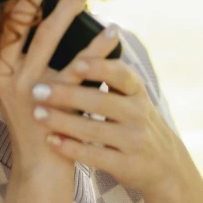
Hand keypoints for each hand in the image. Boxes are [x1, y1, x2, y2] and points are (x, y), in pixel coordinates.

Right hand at [0, 0, 119, 178]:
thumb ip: (3, 53)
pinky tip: (112, 32)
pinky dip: (98, 47)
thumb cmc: (29, 115)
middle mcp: (4, 75)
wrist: (40, 164)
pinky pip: (79, 68)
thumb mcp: (6, 84)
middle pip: (15, 23)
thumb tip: (7, 8)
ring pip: (45, 40)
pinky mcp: (56, 103)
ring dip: (64, 12)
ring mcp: (29, 90)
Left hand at [30, 45, 182, 197]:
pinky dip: (71, 147)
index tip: (76, 61)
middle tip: (37, 89)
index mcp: (137, 90)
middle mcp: (139, 113)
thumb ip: (109, 73)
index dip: (100, 68)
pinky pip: (95, 155)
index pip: (121, 74)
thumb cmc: (134, 120)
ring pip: (94, 128)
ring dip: (63, 121)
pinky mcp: (126, 166)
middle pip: (101, 101)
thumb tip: (81, 36)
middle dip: (67, 94)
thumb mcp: (131, 95)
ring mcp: (134, 141)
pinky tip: (51, 140)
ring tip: (37, 113)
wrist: (165, 165)